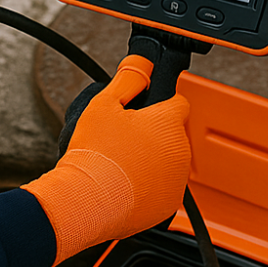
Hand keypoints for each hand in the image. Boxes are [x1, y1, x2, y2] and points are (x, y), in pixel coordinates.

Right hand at [23, 55, 190, 266]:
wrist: (88, 198)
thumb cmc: (94, 153)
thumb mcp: (102, 104)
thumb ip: (127, 80)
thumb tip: (142, 62)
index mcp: (168, 122)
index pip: (177, 103)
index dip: (157, 104)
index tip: (140, 111)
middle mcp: (180, 150)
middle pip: (170, 134)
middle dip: (151, 133)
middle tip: (120, 139)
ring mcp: (177, 180)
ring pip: (167, 161)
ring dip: (150, 159)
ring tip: (119, 162)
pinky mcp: (168, 204)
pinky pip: (161, 188)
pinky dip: (146, 185)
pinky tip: (122, 183)